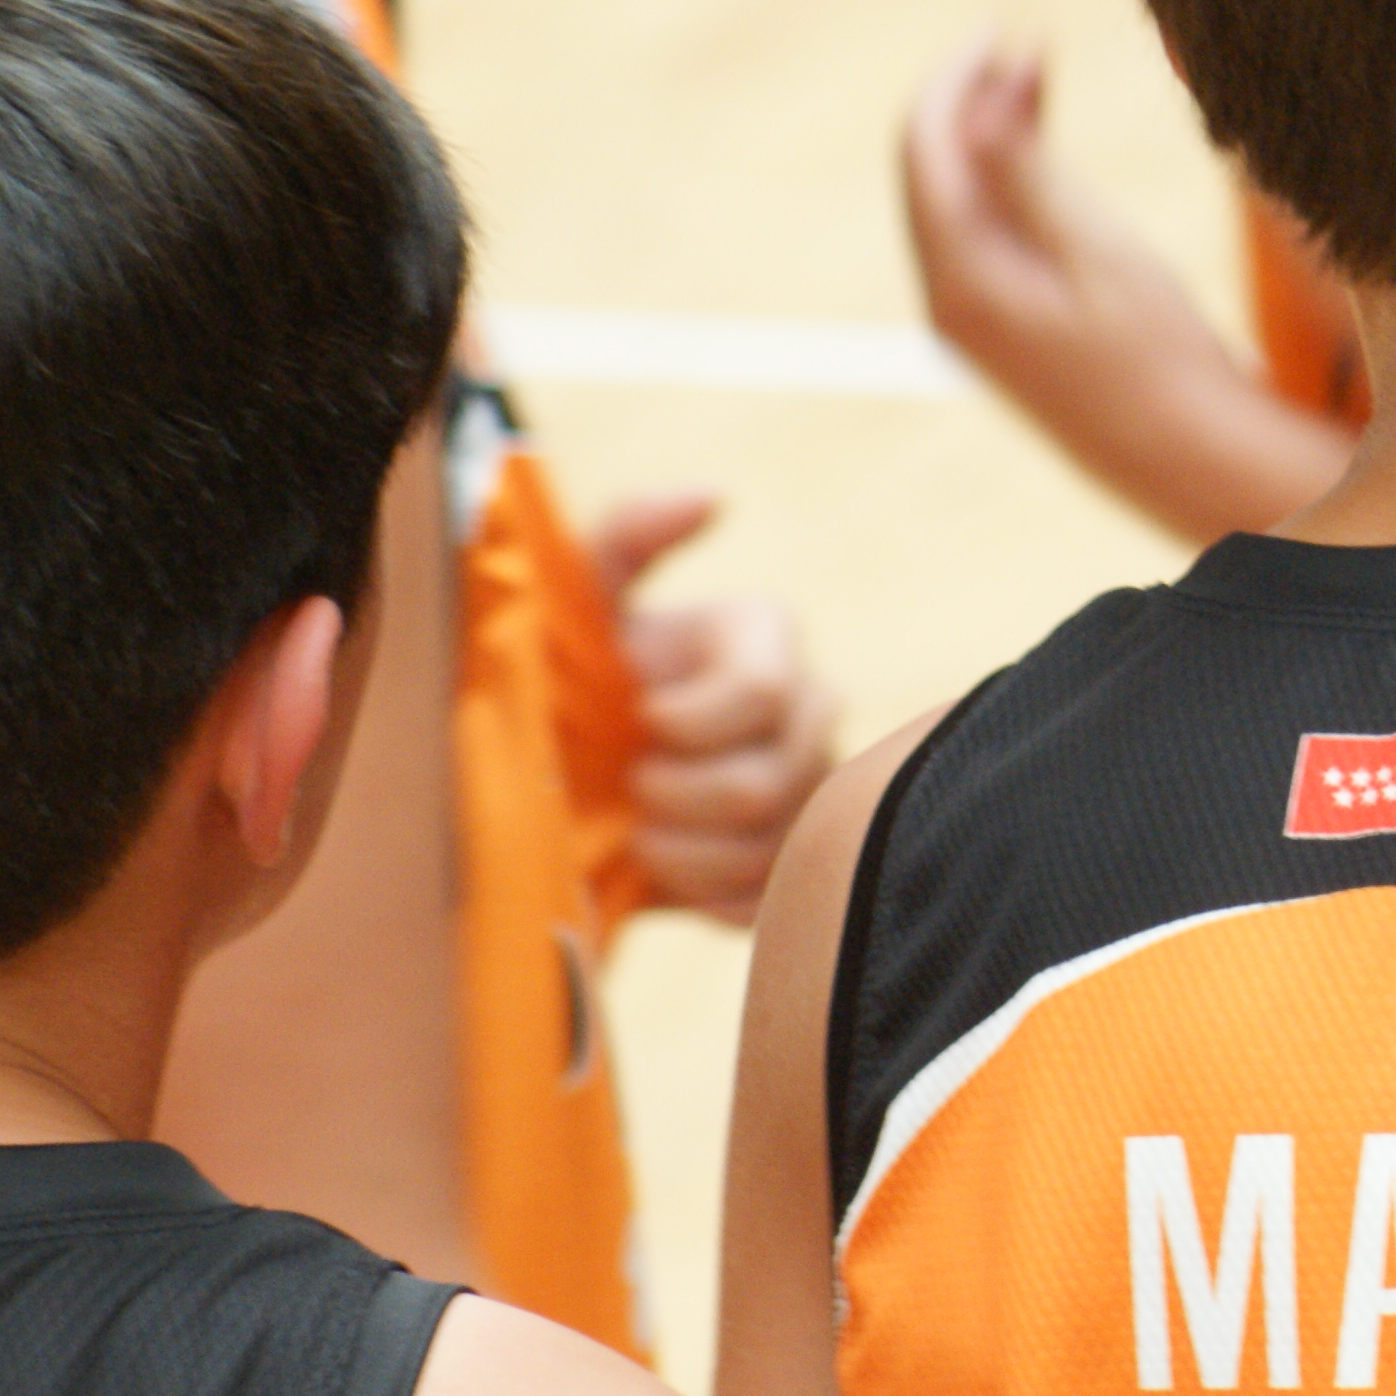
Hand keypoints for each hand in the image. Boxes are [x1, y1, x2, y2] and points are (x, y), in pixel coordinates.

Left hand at [587, 493, 838, 924]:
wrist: (580, 773)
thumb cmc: (579, 676)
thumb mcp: (585, 599)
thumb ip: (630, 535)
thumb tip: (714, 497)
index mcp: (767, 639)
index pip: (760, 692)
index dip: (687, 723)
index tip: (637, 720)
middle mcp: (812, 707)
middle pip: (767, 783)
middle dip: (675, 797)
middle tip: (629, 786)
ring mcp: (816, 786)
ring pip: (769, 848)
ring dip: (683, 853)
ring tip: (641, 832)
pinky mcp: (803, 859)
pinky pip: (773, 897)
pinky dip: (709, 895)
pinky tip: (675, 869)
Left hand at [894, 36, 1356, 541]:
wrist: (1188, 457)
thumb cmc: (1155, 353)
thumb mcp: (1092, 244)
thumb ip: (1026, 166)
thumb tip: (985, 85)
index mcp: (959, 277)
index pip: (924, 145)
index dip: (959, 77)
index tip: (1008, 30)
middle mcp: (949, 301)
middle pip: (933, 171)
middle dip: (972, 100)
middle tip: (1027, 46)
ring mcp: (974, 321)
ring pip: (959, 202)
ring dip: (991, 138)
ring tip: (1039, 82)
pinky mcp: (1006, 331)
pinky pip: (984, 236)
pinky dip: (1008, 185)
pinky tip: (1049, 159)